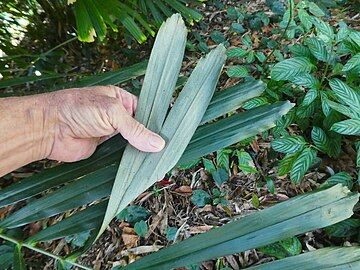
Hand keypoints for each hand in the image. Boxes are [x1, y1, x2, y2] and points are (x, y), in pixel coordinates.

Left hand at [45, 86, 164, 161]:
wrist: (48, 128)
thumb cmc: (76, 109)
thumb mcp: (111, 113)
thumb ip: (135, 129)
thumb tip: (157, 143)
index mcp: (121, 100)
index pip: (146, 112)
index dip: (157, 124)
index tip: (170, 137)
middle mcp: (118, 116)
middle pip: (141, 129)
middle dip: (152, 141)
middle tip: (167, 154)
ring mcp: (111, 133)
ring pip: (133, 143)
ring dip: (143, 153)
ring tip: (159, 164)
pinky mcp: (104, 148)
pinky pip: (122, 155)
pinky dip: (131, 161)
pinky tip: (143, 168)